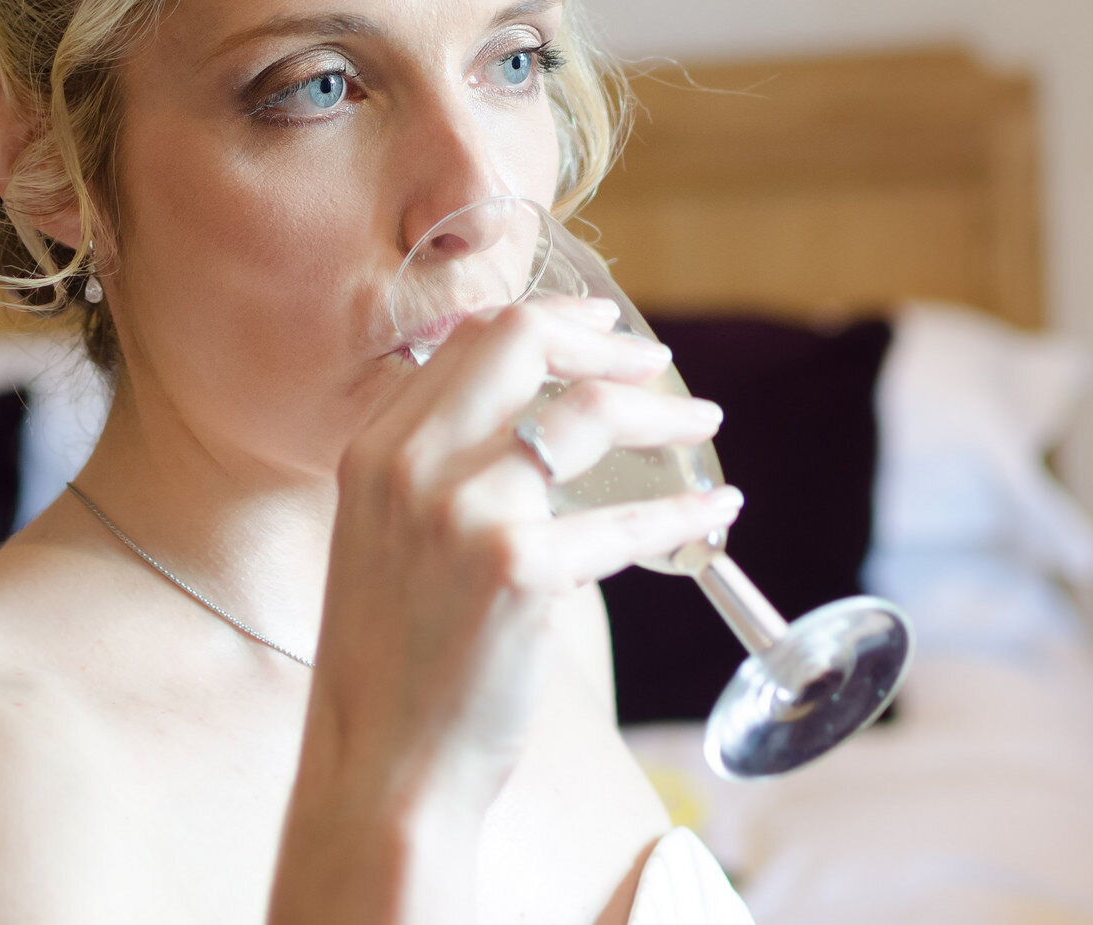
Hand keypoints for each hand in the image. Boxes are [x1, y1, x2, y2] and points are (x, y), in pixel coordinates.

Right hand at [273, 298, 735, 920]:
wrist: (383, 768)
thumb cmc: (397, 666)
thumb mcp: (387, 540)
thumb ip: (439, 471)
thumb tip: (535, 427)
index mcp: (376, 450)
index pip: (473, 339)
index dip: (551, 323)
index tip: (601, 329)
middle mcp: (412, 465)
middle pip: (523, 344)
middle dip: (604, 346)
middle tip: (658, 364)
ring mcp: (465, 513)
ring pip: (587, 417)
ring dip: (661, 414)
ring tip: (703, 424)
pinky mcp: (520, 572)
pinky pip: (627, 524)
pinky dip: (686, 515)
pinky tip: (717, 514)